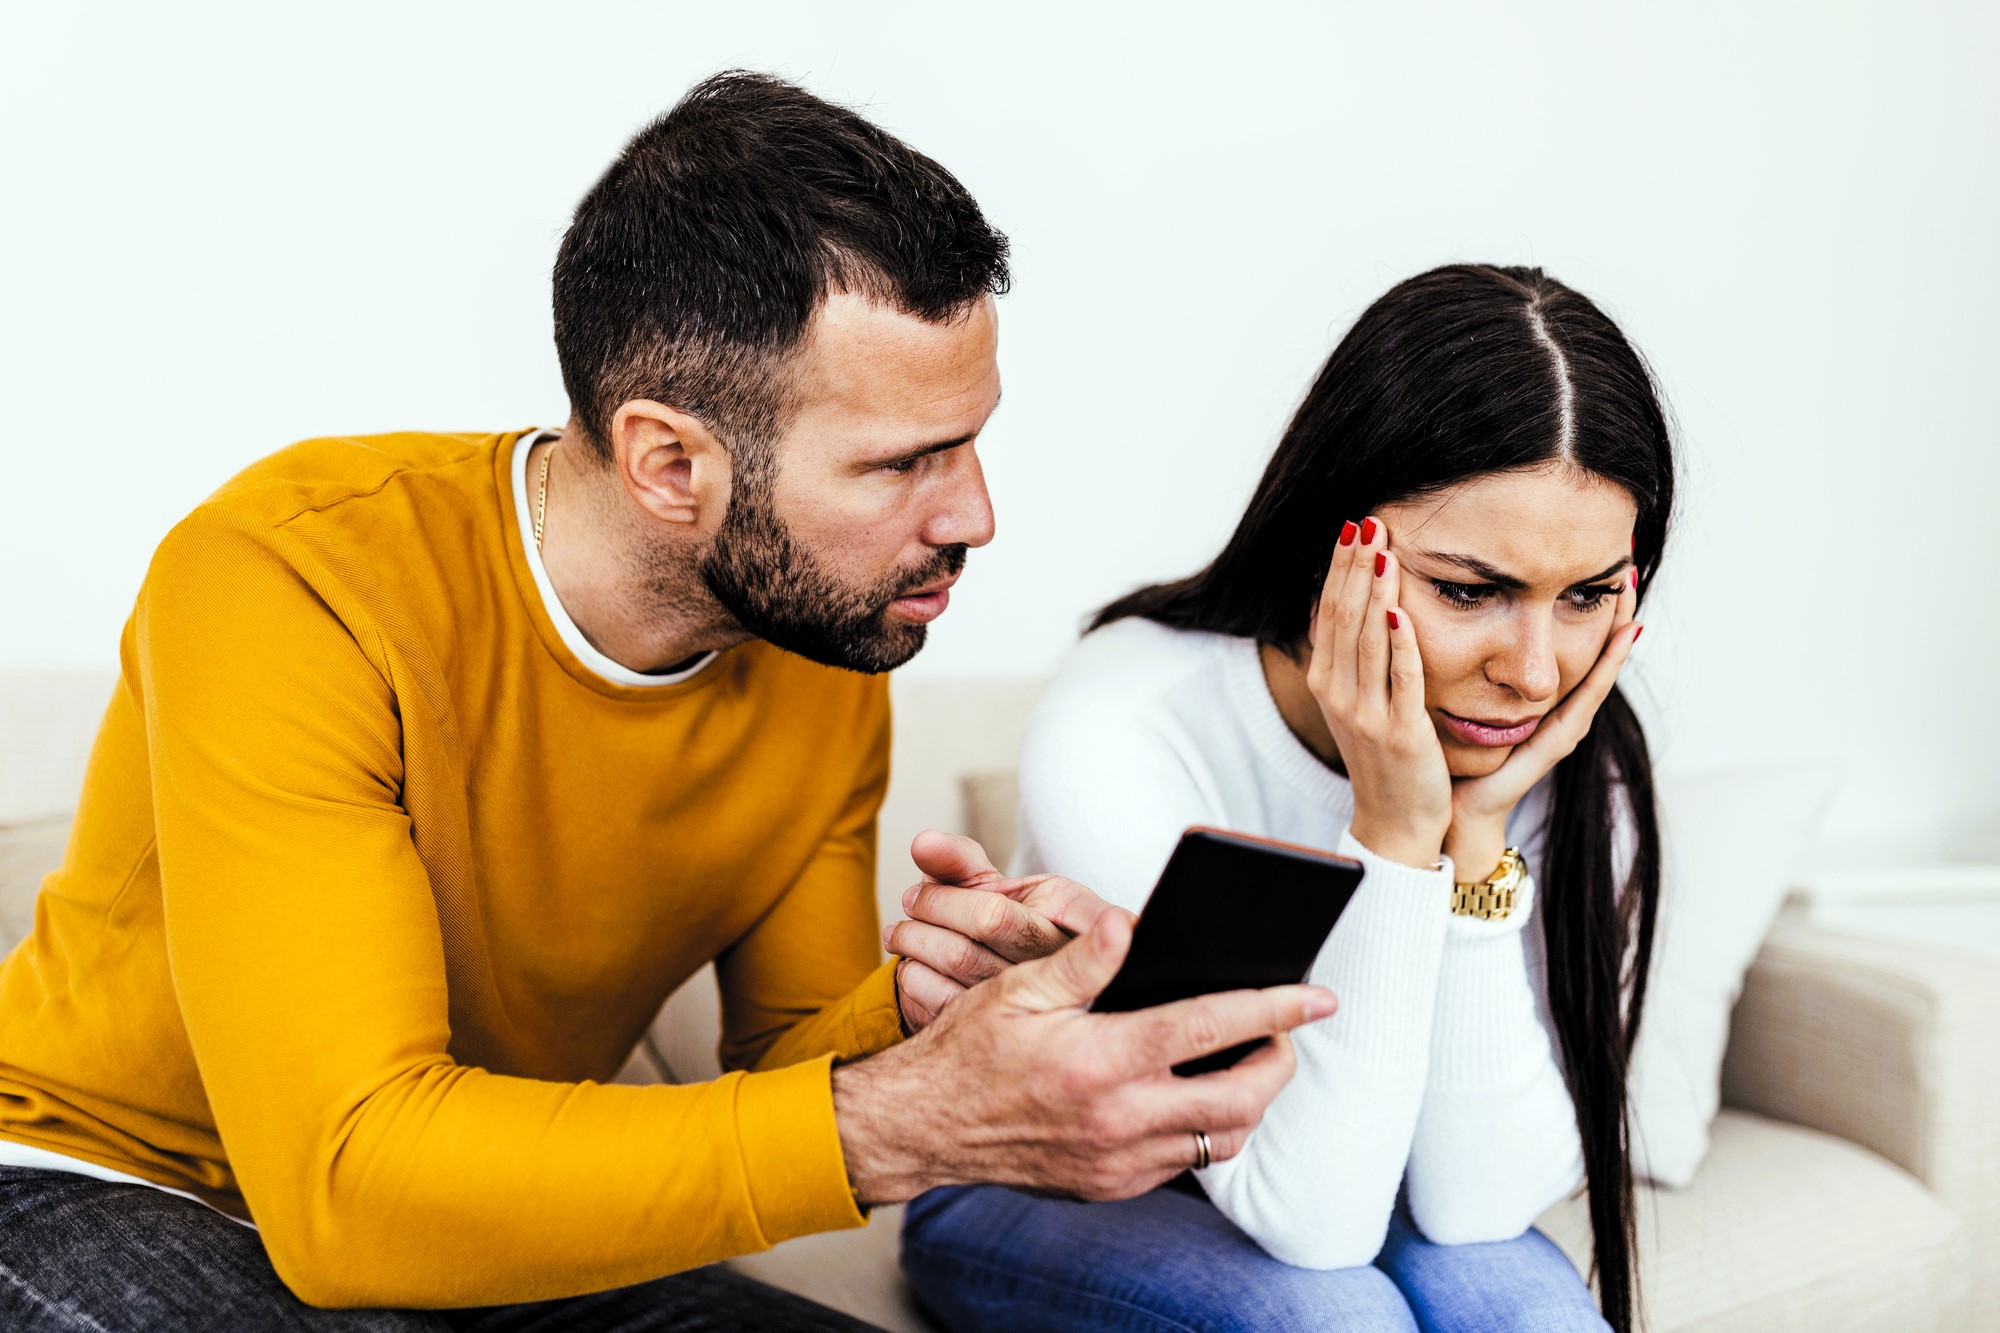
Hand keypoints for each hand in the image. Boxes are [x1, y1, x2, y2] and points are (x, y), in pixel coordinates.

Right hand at [834, 908, 1337, 1204]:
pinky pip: (1183, 1162)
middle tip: (1285, 1030)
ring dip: (1247, 1101)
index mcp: (1100, 1062)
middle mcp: (1118, 1120)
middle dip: (1279, 1062)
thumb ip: (1083, 959)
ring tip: (1247, 1059)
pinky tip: (1194, 1093)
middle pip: (1240, 1100)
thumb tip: (1131, 922)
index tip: (1317, 994)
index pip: (1209, 1029)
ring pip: (1221, 1141)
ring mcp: (1118, 1162)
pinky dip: (1205, 1128)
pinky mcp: (1111, 1186)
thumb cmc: (965, 1050)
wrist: (923, 1129)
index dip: (1273, 1008)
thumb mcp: (1017, 989)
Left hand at [885, 830, 1129, 1031]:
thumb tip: (921, 842)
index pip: (1002, 909)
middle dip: (932, 908)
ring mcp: (1038, 997)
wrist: (1004, 969)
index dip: (950, 902)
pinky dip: (914, 977)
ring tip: (899, 931)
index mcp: (1071, 909)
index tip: (913, 896)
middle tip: (908, 901)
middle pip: (983, 926)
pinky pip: (945, 999)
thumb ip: (957, 859)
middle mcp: (1064, 957)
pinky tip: (911, 963)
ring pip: (961, 961)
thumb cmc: (1003, 915)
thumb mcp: (989, 882)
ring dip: (915, 941)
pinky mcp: (1007, 1024)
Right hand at [1305, 516, 1451, 867]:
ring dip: (1374, 592)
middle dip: (1355, 567)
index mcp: (1328, 682)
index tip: (1351, 528)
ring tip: (1382, 550)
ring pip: (1367, 641)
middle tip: (1368, 523)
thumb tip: (1335, 603)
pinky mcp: (1400, 731)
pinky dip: (1400, 644)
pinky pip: (1400, 679)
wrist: (1394, 819)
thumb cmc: (1381, 756)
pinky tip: (1401, 610)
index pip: (1329, 612)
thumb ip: (1348, 656)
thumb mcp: (1354, 702)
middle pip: (1344, 618)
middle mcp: (1339, 694)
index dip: (1338, 569)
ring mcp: (1366, 714)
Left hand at [1444, 570, 1643, 876]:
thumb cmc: (1452, 754)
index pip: (1567, 643)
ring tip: (1631, 588)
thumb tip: (1448, 606)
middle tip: (1629, 561)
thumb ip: (1462, 662)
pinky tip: (1621, 637)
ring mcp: (1562, 727)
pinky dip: (1606, 667)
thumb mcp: (1458, 695)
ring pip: (1599, 668)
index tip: (1596, 559)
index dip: (1582, 604)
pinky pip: (1586, 699)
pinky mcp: (1555, 744)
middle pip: (1593, 650)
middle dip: (1612, 608)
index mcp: (1538, 698)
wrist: (1453, 809)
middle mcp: (1558, 709)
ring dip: (1618, 628)